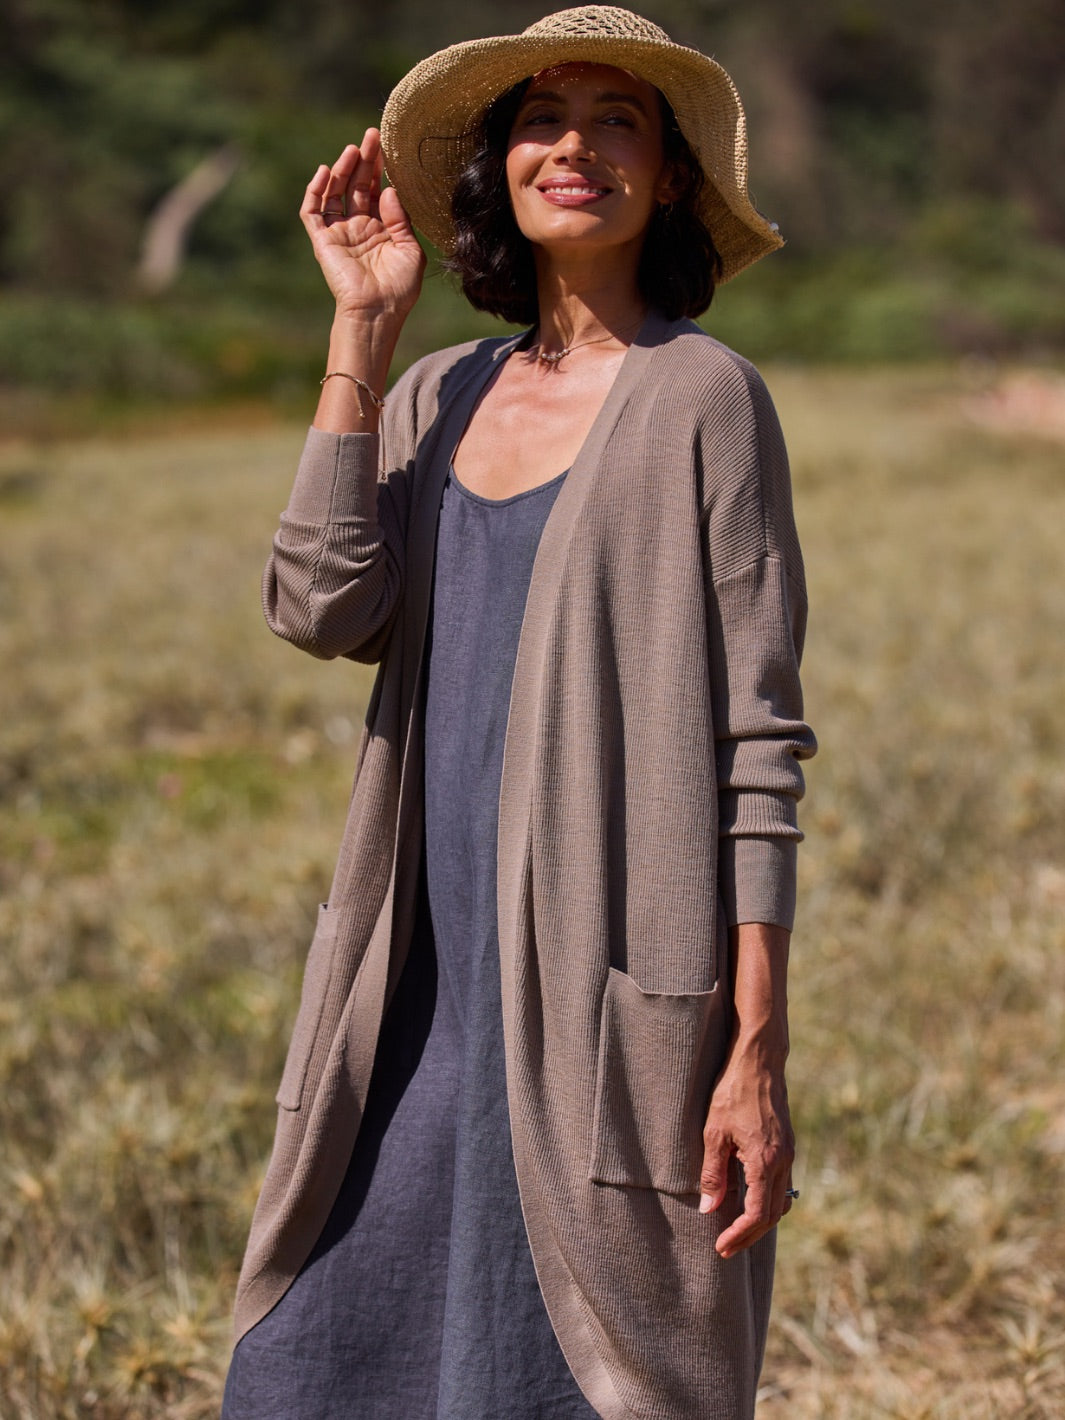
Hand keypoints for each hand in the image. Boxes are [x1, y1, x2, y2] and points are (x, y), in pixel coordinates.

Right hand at [300, 131, 425, 320]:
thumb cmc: (399, 288)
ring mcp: (339, 234)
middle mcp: (359, 228)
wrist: (377, 312)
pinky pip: (313, 212)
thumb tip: (388, 189)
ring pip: (335, 193)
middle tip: (371, 136)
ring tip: (352, 150)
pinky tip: (324, 172)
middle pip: (356, 186)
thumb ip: (400, 218)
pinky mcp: (323, 242)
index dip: (379, 169)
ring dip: (341, 170)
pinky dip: (315, 191)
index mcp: (381, 229)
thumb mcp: (410, 250)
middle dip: (363, 161)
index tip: (386, 146)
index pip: (376, 191)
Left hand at [698, 1047, 794, 1257]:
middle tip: (725, 1248)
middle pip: (772, 1215)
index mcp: (765, 1162)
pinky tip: (749, 1201)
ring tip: (737, 1231)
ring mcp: (788, 1153)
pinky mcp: (787, 1145)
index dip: (739, 1235)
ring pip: (781, 1202)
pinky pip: (782, 1185)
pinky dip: (768, 1201)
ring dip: (761, 1221)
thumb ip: (712, 1173)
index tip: (721, 1247)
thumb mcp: (714, 1132)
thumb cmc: (732, 1091)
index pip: (757, 1215)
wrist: (759, 1060)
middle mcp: (783, 1162)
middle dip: (749, 1235)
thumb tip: (708, 1209)